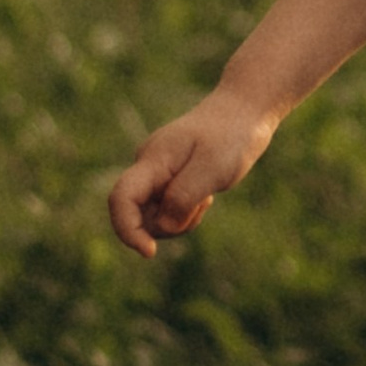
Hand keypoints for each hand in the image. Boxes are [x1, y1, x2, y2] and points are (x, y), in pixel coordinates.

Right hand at [108, 88, 271, 258]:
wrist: (244, 112)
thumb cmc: (230, 136)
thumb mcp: (212, 168)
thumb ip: (184, 198)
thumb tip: (162, 227)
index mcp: (153, 160)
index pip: (121, 198)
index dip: (127, 230)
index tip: (150, 253)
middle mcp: (148, 167)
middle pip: (138, 215)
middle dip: (168, 225)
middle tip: (203, 204)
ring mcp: (158, 174)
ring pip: (155, 217)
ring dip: (181, 219)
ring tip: (206, 196)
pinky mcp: (169, 181)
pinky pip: (169, 211)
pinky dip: (187, 213)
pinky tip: (206, 194)